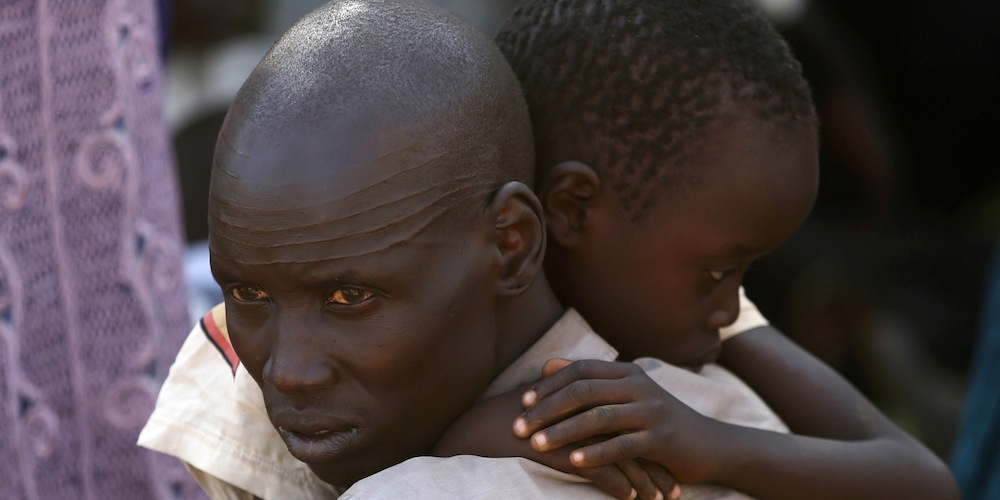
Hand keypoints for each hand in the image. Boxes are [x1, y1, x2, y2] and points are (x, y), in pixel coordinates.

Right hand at [433, 381, 676, 498]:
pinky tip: (633, 498)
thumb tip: (593, 416)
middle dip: (654, 466)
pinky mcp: (559, 449)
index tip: (666, 464)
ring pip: (618, 455)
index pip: (625, 420)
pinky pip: (596, 469)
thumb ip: (569, 408)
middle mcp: (580, 409)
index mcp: (580, 397)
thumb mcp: (544, 410)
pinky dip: (618, 484)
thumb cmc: (508, 422)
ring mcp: (570, 428)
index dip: (646, 444)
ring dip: (643, 480)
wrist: (475, 431)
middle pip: (629, 437)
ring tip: (660, 499)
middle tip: (675, 488)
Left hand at [514, 358, 720, 484]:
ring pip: (599, 417)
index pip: (580, 370)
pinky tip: (574, 463)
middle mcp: (639, 386)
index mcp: (628, 372)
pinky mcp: (662, 439)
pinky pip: (623, 445)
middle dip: (547, 409)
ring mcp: (652, 411)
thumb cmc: (657, 422)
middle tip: (518, 427)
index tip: (522, 402)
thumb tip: (546, 365)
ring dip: (563, 431)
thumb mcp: (625, 396)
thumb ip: (589, 380)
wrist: (709, 445)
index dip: (549, 384)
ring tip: (536, 445)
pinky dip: (596, 454)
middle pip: (584, 391)